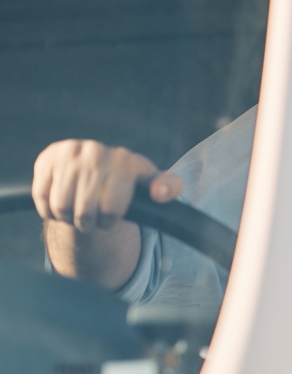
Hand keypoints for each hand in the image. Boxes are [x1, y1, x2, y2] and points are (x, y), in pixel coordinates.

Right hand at [33, 139, 182, 231]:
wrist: (95, 170)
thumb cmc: (127, 183)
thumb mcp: (150, 185)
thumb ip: (167, 188)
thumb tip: (160, 194)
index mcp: (125, 160)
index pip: (111, 210)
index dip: (110, 220)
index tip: (113, 214)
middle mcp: (96, 151)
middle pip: (84, 212)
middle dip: (88, 222)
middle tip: (92, 216)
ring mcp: (69, 152)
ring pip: (61, 207)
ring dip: (68, 217)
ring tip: (78, 209)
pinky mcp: (47, 157)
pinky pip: (42, 198)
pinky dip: (48, 209)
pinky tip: (61, 202)